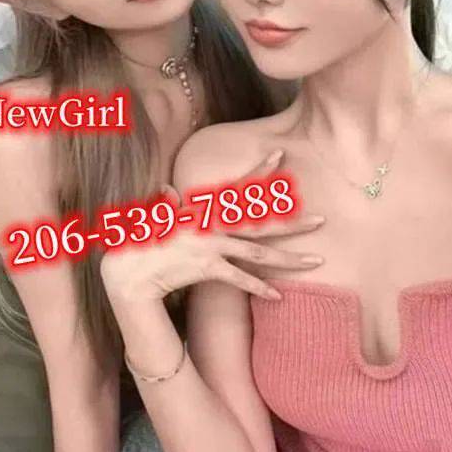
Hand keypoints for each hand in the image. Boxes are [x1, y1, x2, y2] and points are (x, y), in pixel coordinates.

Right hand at [100, 149, 324, 302]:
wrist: (129, 270)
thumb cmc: (140, 240)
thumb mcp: (156, 217)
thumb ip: (167, 203)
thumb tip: (167, 191)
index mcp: (203, 210)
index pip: (237, 188)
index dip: (259, 171)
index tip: (280, 155)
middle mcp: (212, 226)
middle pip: (261, 223)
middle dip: (293, 222)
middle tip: (322, 220)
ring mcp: (211, 248)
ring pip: (259, 253)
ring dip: (289, 258)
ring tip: (316, 261)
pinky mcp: (207, 270)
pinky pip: (239, 280)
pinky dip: (259, 289)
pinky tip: (278, 296)